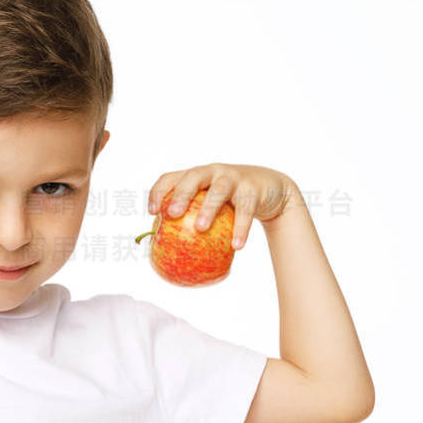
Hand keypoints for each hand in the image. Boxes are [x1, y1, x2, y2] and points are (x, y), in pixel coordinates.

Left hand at [146, 163, 299, 248]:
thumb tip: (168, 251)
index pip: (171, 177)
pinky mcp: (253, 189)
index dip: (158, 192)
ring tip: (200, 228)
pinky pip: (246, 210)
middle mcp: (212, 172)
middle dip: (181, 195)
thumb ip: (193, 218)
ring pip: (218, 191)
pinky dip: (241, 228)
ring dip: (208, 209)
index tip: (152, 212)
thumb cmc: (230, 201)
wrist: (270, 188)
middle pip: (193, 177)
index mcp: (196, 175)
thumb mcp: (211, 204)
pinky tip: (237, 246)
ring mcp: (233, 178)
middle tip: (172, 214)